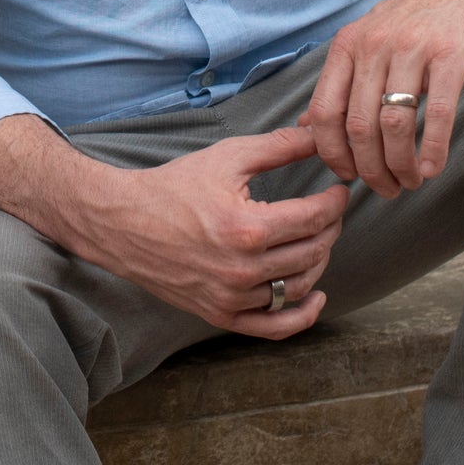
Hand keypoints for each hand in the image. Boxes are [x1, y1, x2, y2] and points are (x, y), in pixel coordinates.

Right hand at [59, 125, 346, 337]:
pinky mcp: (221, 315)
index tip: (339, 190)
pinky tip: (316, 297)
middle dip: (330, 227)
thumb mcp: (225, 157)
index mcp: (246, 228)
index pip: (314, 218)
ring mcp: (232, 298)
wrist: (123, 223)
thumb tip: (318, 137)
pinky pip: (273, 327)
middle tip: (331, 210)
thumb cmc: (174, 186)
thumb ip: (277, 147)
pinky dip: (301, 316)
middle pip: (312, 252)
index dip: (335, 202)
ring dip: (319, 262)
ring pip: (299, 287)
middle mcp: (242, 269)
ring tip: (319, 239)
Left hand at [303, 0, 463, 197]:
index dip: (332, 153)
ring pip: (393, 125)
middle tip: (386, 190)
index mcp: (348, 44)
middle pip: (358, 126)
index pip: (324, 111)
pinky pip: (436, 114)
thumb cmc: (423, 14)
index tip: (348, 175)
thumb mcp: (371, 36)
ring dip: (400, 166)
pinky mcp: (451, 55)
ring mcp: (412, 49)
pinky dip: (432, 150)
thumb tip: (308, 124)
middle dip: (370, 170)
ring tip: (410, 182)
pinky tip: (432, 168)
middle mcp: (373, 45)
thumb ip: (344, 79)